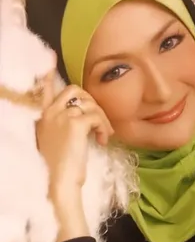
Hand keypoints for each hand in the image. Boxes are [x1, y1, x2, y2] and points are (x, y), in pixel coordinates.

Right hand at [36, 71, 113, 241]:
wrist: (59, 183)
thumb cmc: (61, 167)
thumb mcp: (57, 142)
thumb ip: (63, 126)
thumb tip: (83, 118)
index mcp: (43, 117)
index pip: (45, 90)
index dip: (48, 75)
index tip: (50, 58)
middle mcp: (50, 113)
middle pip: (75, 90)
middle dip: (92, 101)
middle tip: (99, 121)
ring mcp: (61, 116)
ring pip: (90, 103)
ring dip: (102, 118)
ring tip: (104, 135)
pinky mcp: (75, 124)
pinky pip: (97, 116)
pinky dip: (104, 127)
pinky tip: (102, 140)